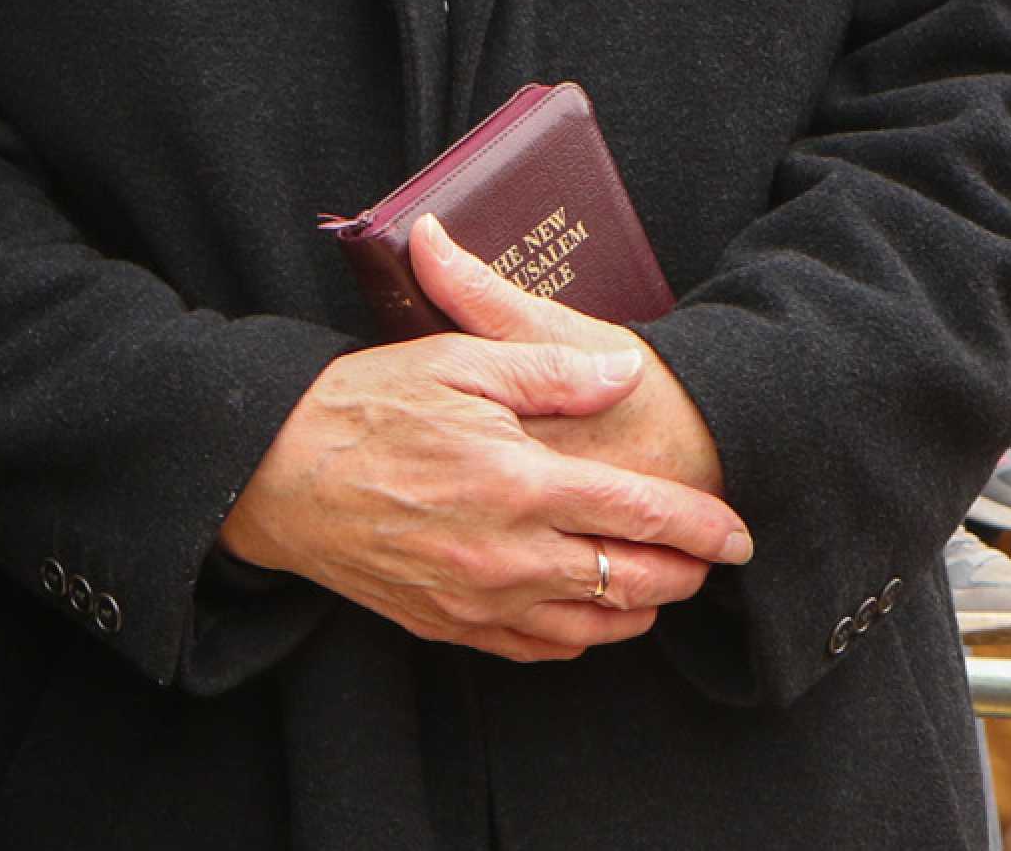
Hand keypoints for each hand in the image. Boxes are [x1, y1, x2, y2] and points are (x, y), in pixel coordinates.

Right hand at [218, 217, 751, 663]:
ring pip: (591, 628)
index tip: (737, 532)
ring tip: (660, 587)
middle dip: (685, 574)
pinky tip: (587, 615)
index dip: (702, 526)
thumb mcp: (456, 362)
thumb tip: (623, 374)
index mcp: (520, 483)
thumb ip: (550, 369)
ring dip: (639, 610)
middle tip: (710, 560)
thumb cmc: (362, 406)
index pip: (641, 514)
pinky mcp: (447, 624)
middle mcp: (509, 555)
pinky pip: (535, 649)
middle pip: (631, 582)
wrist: (273, 475)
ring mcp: (478, 600)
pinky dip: (578, 638)